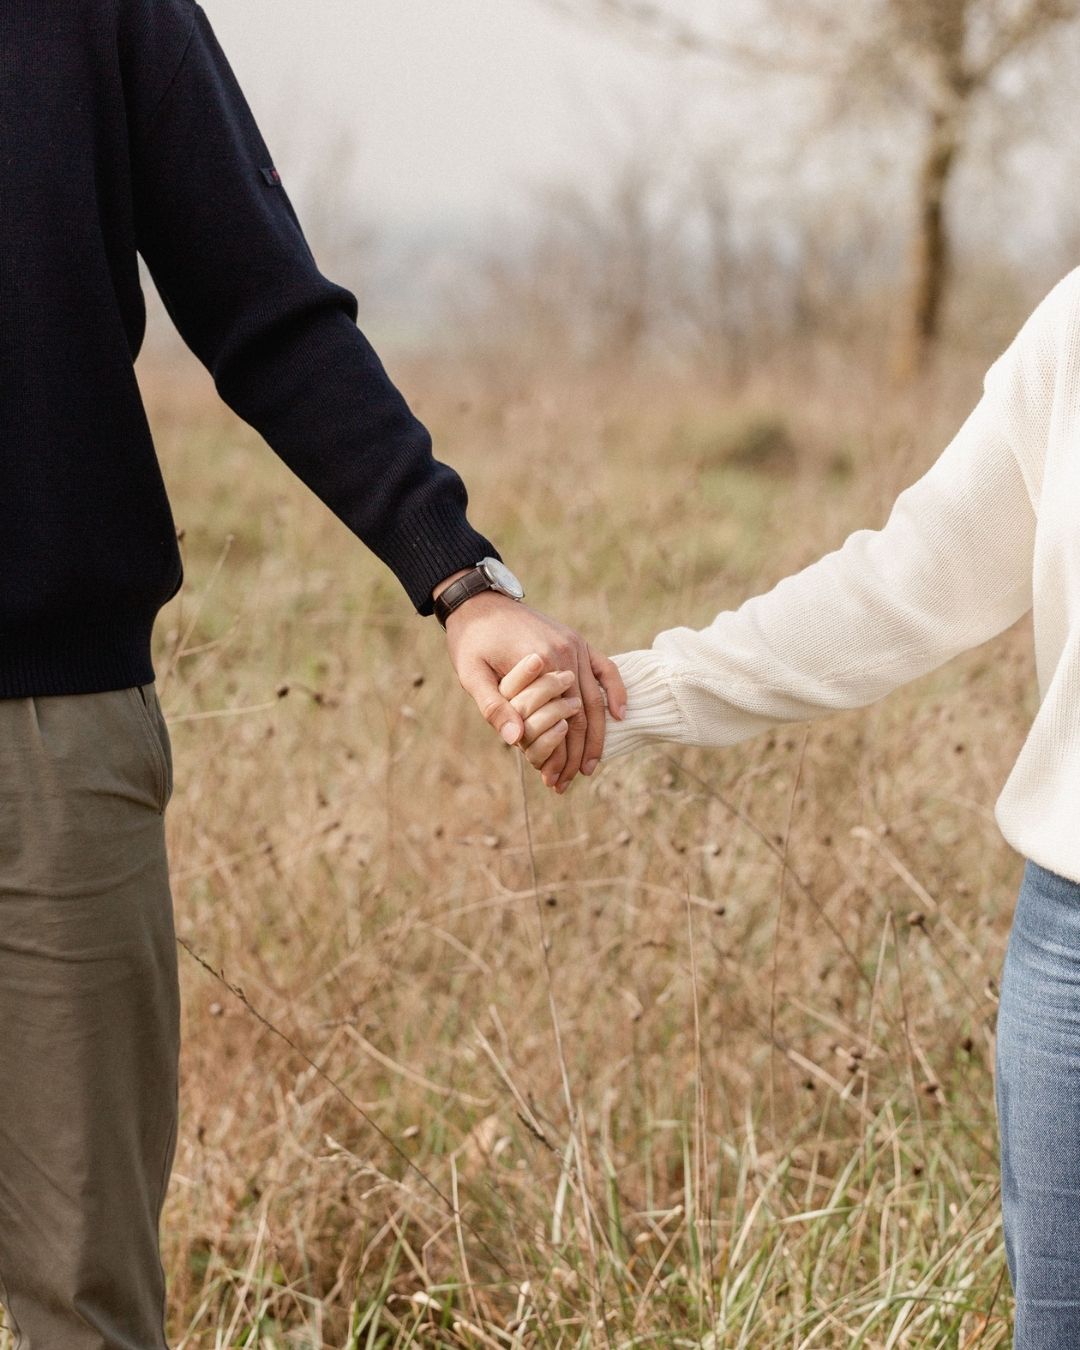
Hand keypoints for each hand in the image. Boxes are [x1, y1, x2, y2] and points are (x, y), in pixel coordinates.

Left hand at [439, 589, 625, 790]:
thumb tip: (516, 740)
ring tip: (590, 766)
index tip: (552, 782)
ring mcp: (576, 645)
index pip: (561, 720)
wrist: (478, 599)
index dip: (559, 755)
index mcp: (542, 661)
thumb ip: (493, 706)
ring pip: (596, 698)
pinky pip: (606, 667)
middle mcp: (567, 652)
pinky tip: (620, 715)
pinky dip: (616, 691)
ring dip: (596, 734)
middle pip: (583, 713)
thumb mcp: (471, 673)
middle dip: (578, 753)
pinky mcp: (577, 640)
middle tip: (569, 783)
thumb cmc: (471, 639)